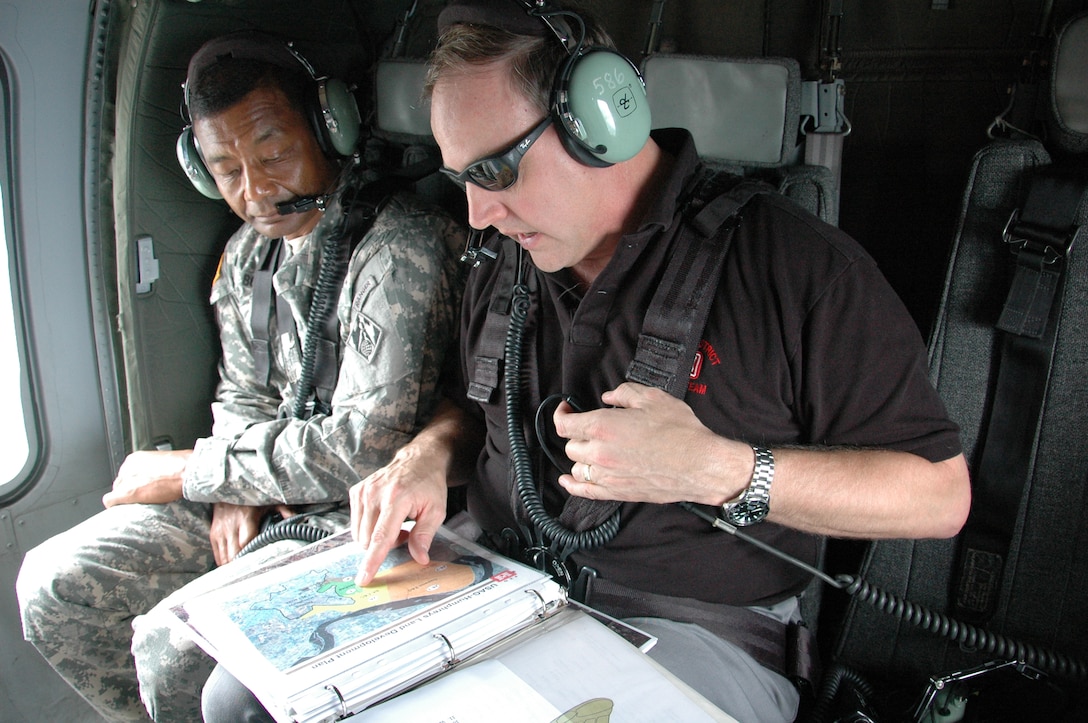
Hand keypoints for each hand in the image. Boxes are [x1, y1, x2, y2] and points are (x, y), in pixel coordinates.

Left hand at [102, 449, 192, 507]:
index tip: (142, 486)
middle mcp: (128, 466)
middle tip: (142, 496)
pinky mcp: (126, 493)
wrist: (186, 472)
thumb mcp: (168, 462)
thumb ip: (158, 467)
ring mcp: (126, 480)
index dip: (135, 481)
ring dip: (124, 497)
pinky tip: (118, 508)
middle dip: (129, 489)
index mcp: (137, 458)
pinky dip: (113, 505)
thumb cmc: (183, 467)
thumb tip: (163, 474)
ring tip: (137, 502)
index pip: (127, 472)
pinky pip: (110, 500)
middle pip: (121, 482)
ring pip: (116, 490)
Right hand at [209, 502, 294, 564]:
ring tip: (243, 571)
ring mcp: (220, 531)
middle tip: (252, 572)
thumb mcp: (269, 501)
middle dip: (242, 565)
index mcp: (246, 519)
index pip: (246, 543)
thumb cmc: (252, 496)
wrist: (227, 487)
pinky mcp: (213, 534)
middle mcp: (230, 527)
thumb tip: (301, 520)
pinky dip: (225, 562)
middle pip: (234, 555)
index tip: (261, 563)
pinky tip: (234, 565)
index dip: (252, 555)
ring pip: (224, 558)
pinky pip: (218, 555)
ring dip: (233, 566)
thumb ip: (284, 511)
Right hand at [350, 444, 448, 586]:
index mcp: (396, 499)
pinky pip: (356, 524)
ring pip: (360, 535)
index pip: (381, 537)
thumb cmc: (429, 486)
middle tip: (404, 532)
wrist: (418, 460)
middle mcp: (375, 494)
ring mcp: (363, 491)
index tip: (363, 579)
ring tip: (395, 523)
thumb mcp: (436, 511)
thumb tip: (419, 559)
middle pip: (368, 540)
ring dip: (377, 537)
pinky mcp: (356, 491)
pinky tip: (384, 516)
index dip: (372, 561)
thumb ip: (424, 536)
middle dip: (385, 545)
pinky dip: (370, 527)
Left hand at [553, 382, 749, 505]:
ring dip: (581, 458)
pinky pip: (584, 492)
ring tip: (591, 450)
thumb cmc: (680, 432)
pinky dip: (572, 486)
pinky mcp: (617, 493)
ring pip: (577, 468)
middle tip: (592, 428)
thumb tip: (609, 397)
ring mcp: (607, 476)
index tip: (566, 409)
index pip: (565, 424)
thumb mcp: (653, 399)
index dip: (561, 414)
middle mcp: (599, 453)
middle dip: (579, 435)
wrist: (700, 465)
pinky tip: (568, 481)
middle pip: (571, 446)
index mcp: (603, 427)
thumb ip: (625, 393)